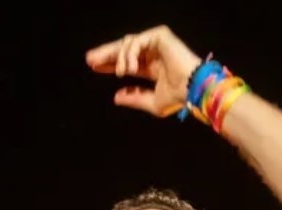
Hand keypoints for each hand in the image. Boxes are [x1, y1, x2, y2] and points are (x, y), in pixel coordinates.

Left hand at [86, 25, 200, 116]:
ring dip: (120, 58)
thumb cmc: (178, 98)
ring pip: (127, 44)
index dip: (110, 64)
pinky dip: (129, 54)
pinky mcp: (160, 35)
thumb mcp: (152, 102)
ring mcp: (157, 43)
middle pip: (124, 49)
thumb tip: (116, 98)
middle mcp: (154, 53)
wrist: (192, 89)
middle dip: (106, 54)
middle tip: (90, 60)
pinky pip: (136, 41)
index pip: (127, 62)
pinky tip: (129, 68)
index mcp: (153, 67)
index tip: (94, 67)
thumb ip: (135, 98)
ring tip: (121, 73)